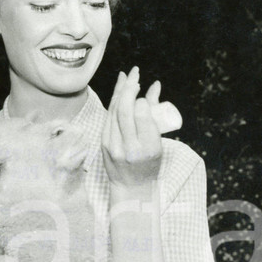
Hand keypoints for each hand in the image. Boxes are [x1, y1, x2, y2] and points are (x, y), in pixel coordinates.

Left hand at [102, 66, 179, 190]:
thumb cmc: (149, 164)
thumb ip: (155, 114)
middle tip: (135, 75)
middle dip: (129, 89)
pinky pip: (108, 117)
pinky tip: (119, 90)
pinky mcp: (103, 144)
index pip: (141, 117)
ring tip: (127, 76)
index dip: (141, 100)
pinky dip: (114, 102)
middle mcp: (128, 147)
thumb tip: (154, 85)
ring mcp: (112, 146)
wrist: (131, 186)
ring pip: (113, 112)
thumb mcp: (158, 142)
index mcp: (147, 148)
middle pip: (124, 112)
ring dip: (120, 91)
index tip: (144, 94)